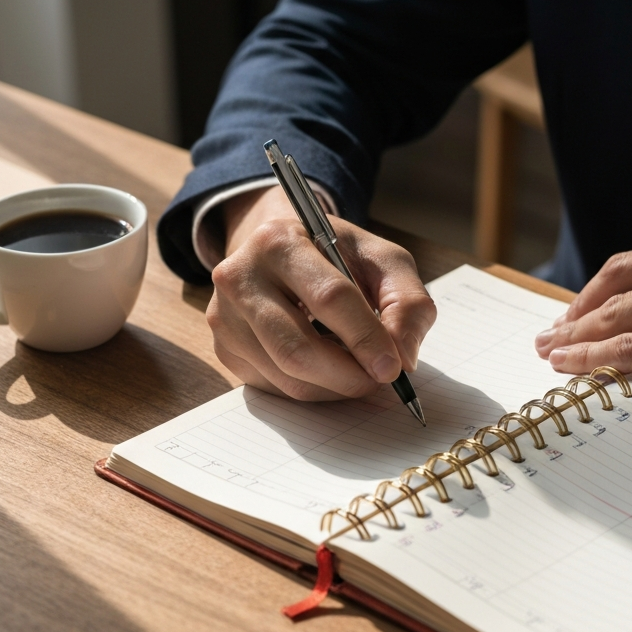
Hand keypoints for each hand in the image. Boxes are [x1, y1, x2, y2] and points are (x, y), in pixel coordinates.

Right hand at [207, 186, 435, 400]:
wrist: (284, 255)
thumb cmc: (337, 258)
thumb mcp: (381, 260)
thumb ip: (407, 302)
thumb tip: (403, 358)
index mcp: (279, 241)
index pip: (329, 298)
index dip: (366, 338)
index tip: (394, 368)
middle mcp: (239, 277)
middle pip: (298, 349)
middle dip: (349, 376)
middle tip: (379, 381)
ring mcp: (224, 317)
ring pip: (287, 377)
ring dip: (335, 388)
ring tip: (359, 373)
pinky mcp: (225, 350)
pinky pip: (276, 388)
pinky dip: (315, 390)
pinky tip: (329, 370)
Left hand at [533, 232, 631, 411]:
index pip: (627, 265)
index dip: (589, 293)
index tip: (569, 316)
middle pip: (613, 289)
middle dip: (572, 317)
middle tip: (547, 338)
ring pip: (615, 318)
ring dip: (573, 338)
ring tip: (549, 355)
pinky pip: (630, 351)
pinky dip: (591, 359)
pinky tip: (569, 366)